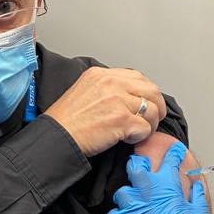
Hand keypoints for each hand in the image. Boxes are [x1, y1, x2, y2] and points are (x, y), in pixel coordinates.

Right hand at [45, 66, 165, 156]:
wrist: (57, 137)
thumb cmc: (66, 120)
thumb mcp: (83, 90)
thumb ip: (106, 88)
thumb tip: (126, 96)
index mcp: (102, 74)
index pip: (138, 77)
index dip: (146, 92)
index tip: (145, 104)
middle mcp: (112, 84)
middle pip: (151, 90)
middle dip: (156, 107)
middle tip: (152, 119)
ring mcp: (118, 101)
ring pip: (151, 110)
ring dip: (149, 124)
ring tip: (137, 132)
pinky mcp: (121, 120)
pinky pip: (145, 128)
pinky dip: (140, 136)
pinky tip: (126, 139)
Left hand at [105, 142, 213, 213]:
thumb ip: (196, 198)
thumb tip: (196, 186)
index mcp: (170, 191)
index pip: (168, 163)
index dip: (171, 154)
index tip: (172, 152)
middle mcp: (149, 198)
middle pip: (136, 169)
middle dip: (139, 165)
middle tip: (143, 167)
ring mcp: (134, 213)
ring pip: (122, 193)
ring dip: (129, 195)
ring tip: (135, 200)